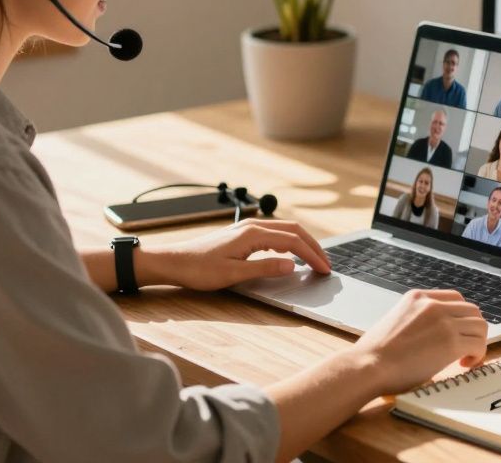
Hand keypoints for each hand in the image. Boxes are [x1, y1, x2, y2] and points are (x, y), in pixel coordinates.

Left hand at [140, 218, 331, 290]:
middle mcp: (253, 227)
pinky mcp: (242, 234)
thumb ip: (264, 269)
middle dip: (314, 246)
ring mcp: (247, 229)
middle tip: (326, 264)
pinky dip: (290, 241)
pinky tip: (291, 253)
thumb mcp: (233, 274)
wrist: (174, 262)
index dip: (312, 255)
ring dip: (303, 242)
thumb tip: (292, 265)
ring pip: (285, 230)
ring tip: (314, 259)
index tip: (325, 270)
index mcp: (253, 234)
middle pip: (293, 230)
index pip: (293, 242)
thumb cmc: (199, 269)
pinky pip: (274, 233)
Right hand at [351, 289, 487, 395]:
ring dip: (477, 342)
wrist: (368, 365)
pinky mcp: (450, 342)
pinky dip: (478, 355)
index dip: (461, 317)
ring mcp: (443, 321)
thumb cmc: (375, 353)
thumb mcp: (395, 320)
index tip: (458, 332)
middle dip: (472, 329)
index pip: (455, 298)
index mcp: (417, 297)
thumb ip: (416, 319)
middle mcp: (433, 304)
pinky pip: (479, 344)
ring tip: (465, 358)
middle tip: (465, 347)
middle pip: (471, 310)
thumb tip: (431, 333)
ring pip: (480, 325)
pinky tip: (465, 365)